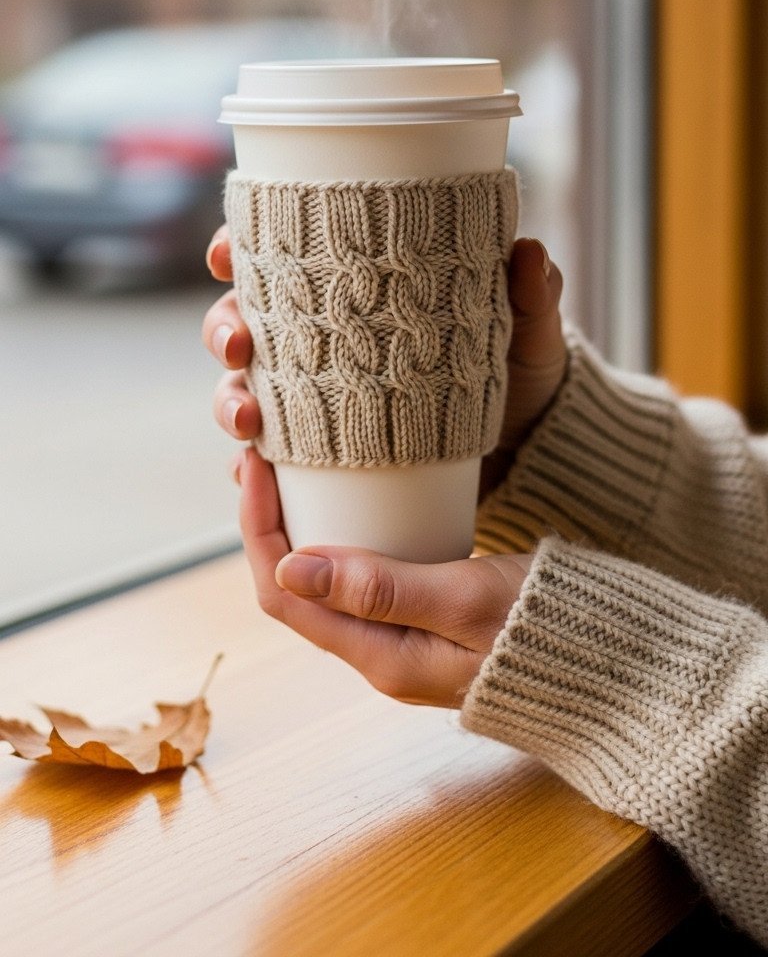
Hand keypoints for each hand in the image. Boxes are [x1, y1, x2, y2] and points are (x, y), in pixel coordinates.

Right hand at [202, 228, 567, 473]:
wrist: (531, 447)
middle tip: (240, 346)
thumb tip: (530, 253)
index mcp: (356, 287)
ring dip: (228, 399)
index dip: (237, 248)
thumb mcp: (528, 330)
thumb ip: (532, 294)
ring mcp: (317, 396)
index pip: (280, 256)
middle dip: (225, 330)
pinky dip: (250, 466)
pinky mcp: (325, 452)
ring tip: (247, 420)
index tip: (224, 254)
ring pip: (245, 386)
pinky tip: (250, 473)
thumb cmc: (521, 367)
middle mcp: (324, 337)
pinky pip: (270, 458)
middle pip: (245, 319)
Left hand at [236, 443, 531, 707]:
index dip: (258, 528)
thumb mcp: (463, 600)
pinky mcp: (428, 620)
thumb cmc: (547, 628)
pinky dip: (346, 536)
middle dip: (271, 522)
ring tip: (296, 466)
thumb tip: (287, 568)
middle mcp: (381, 655)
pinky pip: (363, 578)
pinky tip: (353, 498)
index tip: (257, 465)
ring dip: (305, 527)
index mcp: (381, 658)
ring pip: (327, 581)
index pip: (282, 595)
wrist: (613, 668)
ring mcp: (404, 640)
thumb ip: (380, 588)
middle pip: (294, 588)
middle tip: (267, 453)